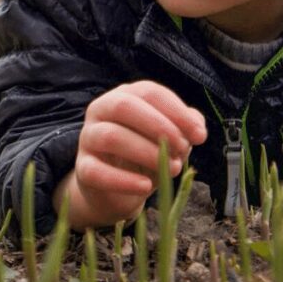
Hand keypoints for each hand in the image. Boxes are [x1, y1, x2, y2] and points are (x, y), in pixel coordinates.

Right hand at [54, 81, 207, 228]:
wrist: (118, 189)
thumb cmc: (145, 155)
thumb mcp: (169, 138)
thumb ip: (184, 127)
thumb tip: (197, 127)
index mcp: (123, 96)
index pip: (149, 92)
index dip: (177, 112)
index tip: (200, 135)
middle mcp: (101, 111)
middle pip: (124, 106)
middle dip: (158, 126)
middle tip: (182, 148)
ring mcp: (88, 138)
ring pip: (110, 136)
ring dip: (146, 152)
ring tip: (172, 169)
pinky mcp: (82, 168)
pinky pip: (97, 172)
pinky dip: (124, 180)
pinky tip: (146, 187)